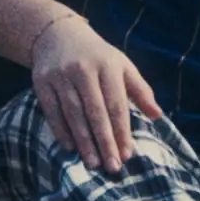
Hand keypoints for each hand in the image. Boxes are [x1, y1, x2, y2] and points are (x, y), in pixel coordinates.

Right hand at [30, 12, 160, 174]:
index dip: (122, 131)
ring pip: (73, 114)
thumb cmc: (98, 56)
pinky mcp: (41, 81)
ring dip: (84, 141)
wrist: (58, 34)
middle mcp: (84, 69)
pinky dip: (61, 131)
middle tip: (112, 166)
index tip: (127, 154)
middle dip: (105, 141)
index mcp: (108, 65)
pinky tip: (71, 148)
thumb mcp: (122, 65)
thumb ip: (140, 90)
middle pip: (96, 112)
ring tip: (93, 163)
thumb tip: (158, 115)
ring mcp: (60, 75)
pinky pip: (51, 111)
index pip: (117, 104)